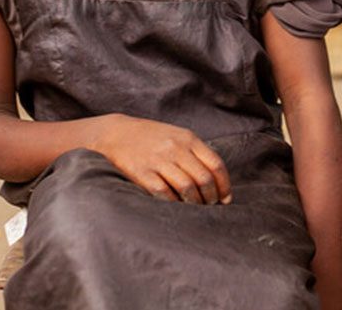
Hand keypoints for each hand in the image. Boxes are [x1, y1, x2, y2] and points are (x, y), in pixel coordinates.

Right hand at [92, 114, 230, 203]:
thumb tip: (215, 180)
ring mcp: (159, 161)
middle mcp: (176, 149)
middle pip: (204, 179)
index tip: (225, 198)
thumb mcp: (177, 136)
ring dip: (195, 203)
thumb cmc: (151, 138)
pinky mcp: (142, 173)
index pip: (216, 164)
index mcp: (188, 138)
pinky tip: (176, 207)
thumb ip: (195, 153)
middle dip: (211, 197)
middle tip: (211, 207)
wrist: (116, 133)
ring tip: (196, 209)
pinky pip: (164, 194)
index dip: (224, 185)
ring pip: (187, 188)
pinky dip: (174, 203)